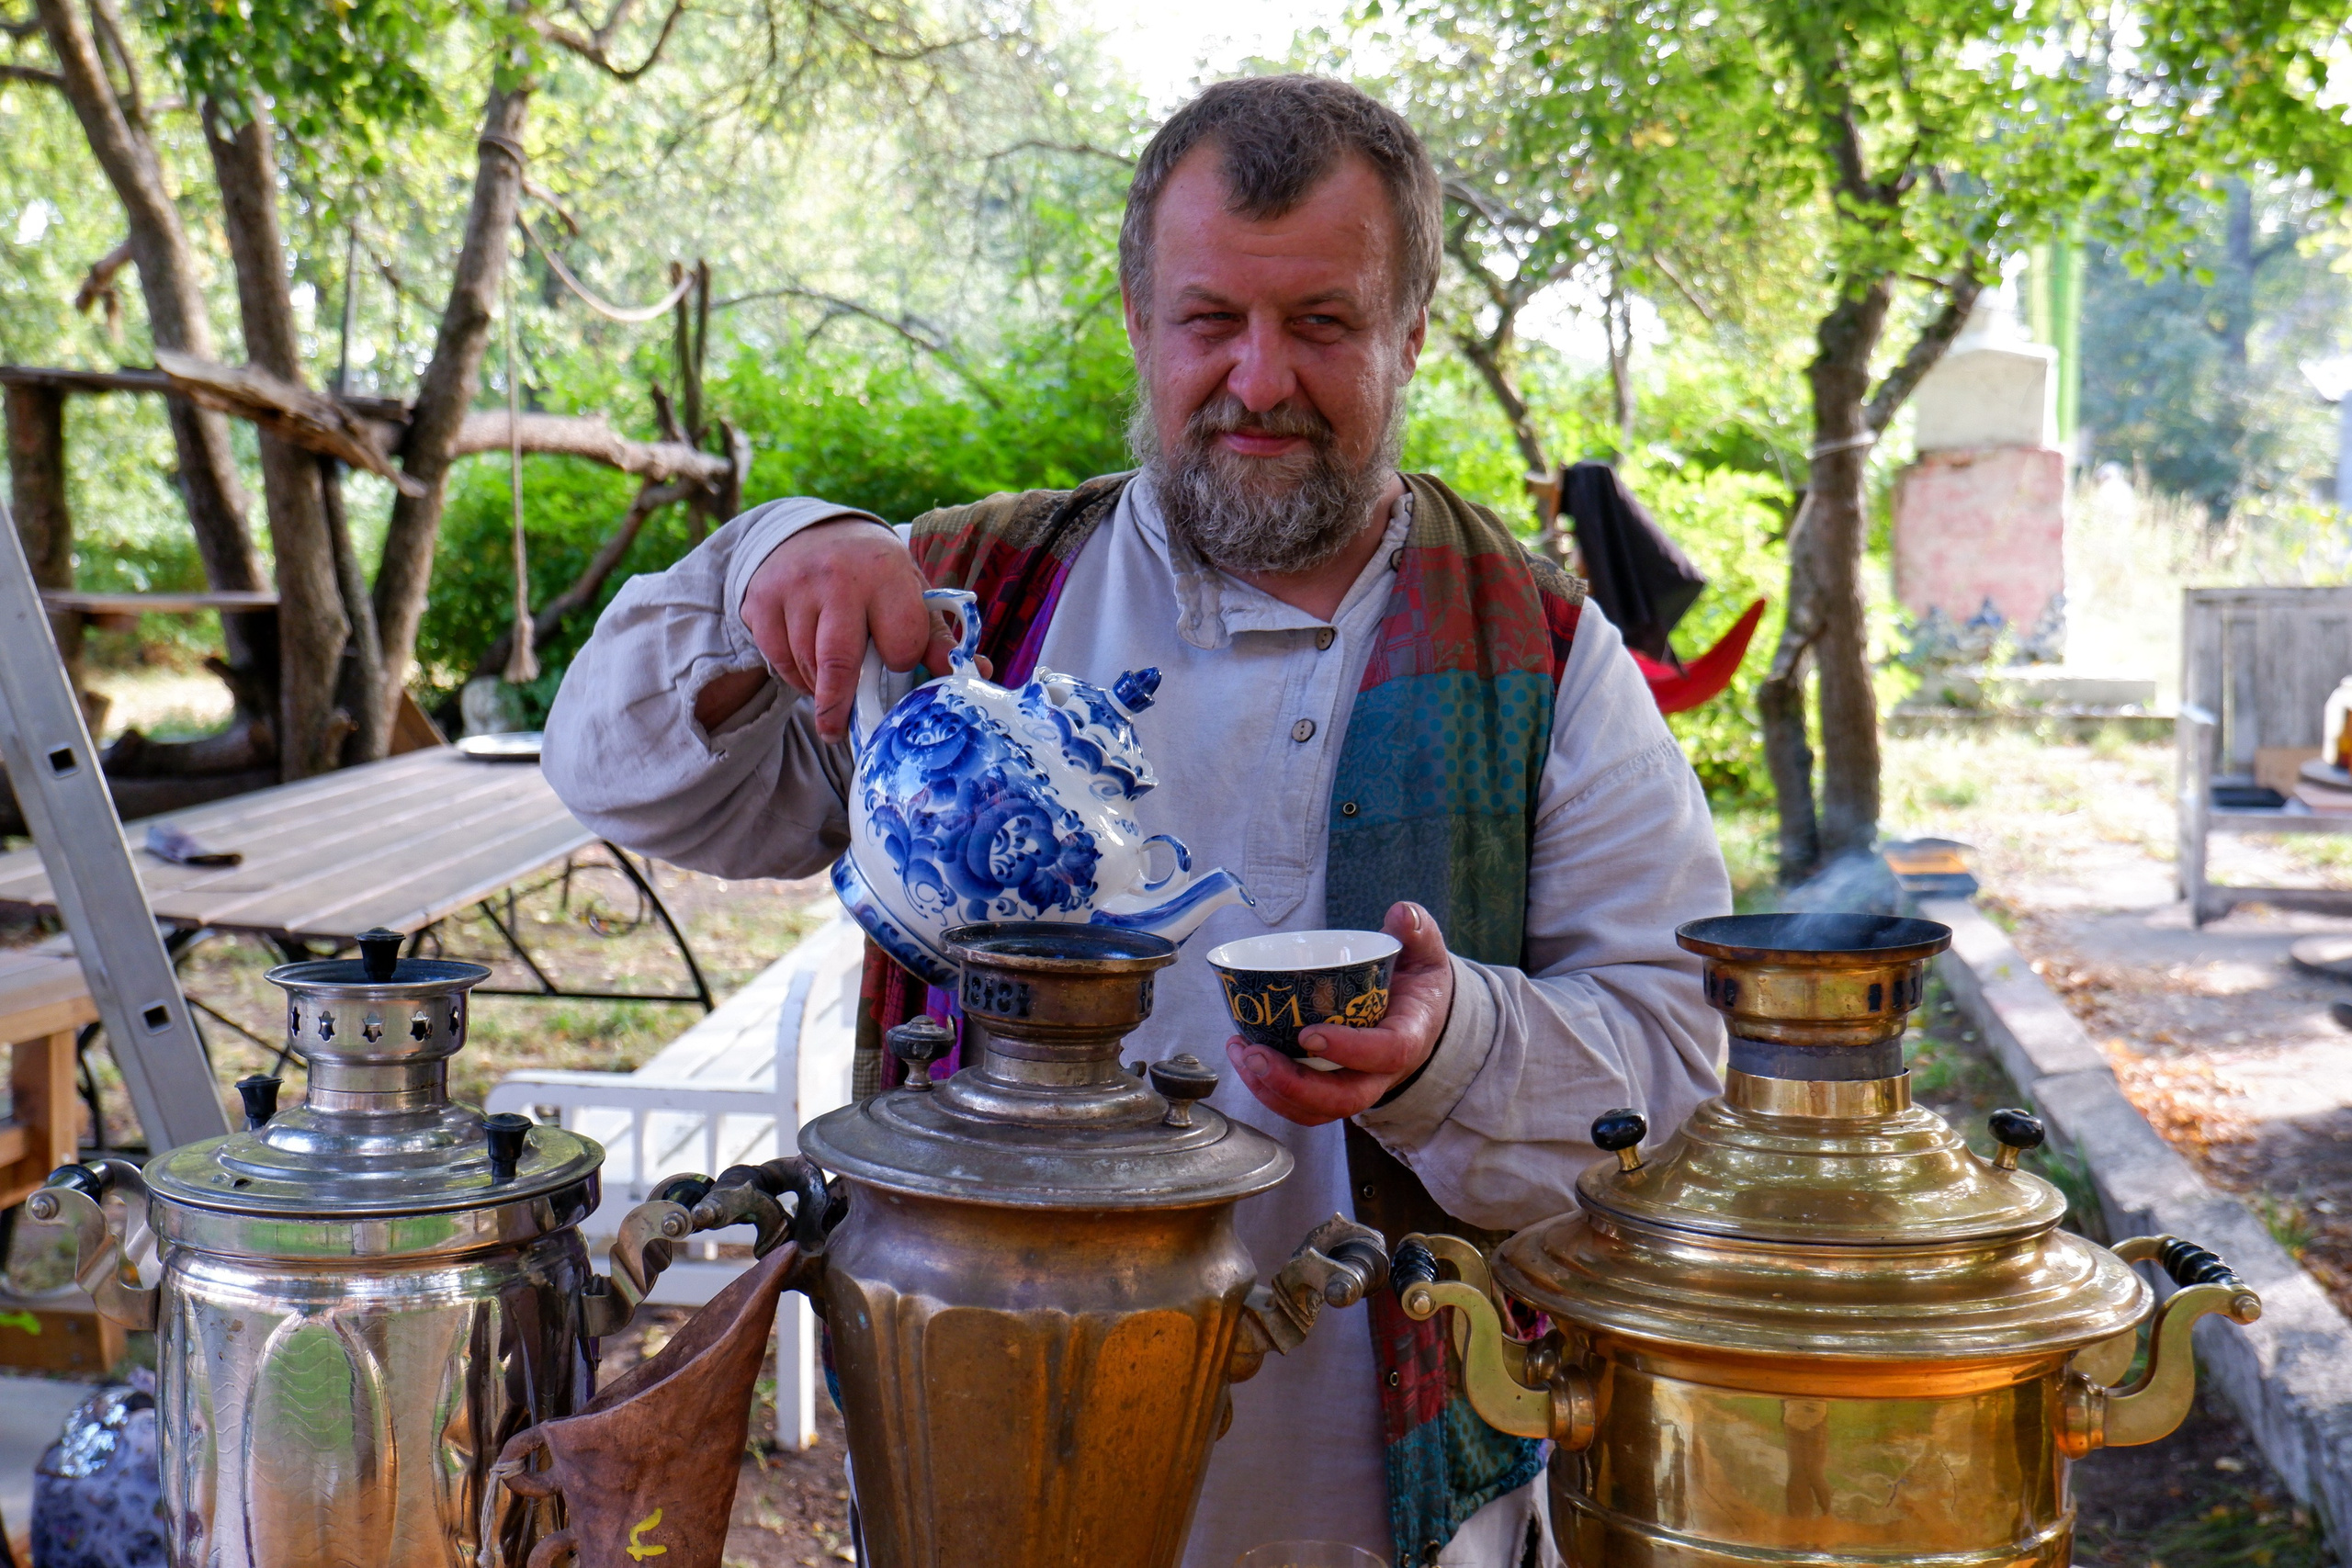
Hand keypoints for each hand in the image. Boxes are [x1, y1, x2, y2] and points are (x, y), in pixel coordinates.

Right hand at [709, 518, 981, 740]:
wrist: (811, 533)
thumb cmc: (872, 575)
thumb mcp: (909, 591)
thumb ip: (938, 635)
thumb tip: (979, 673)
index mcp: (885, 572)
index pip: (900, 639)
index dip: (901, 657)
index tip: (898, 659)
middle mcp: (836, 577)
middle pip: (840, 660)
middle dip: (840, 704)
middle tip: (839, 732)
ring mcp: (793, 588)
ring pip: (806, 665)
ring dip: (820, 688)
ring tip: (833, 684)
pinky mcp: (760, 602)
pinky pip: (777, 660)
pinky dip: (794, 675)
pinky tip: (807, 667)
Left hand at [1224, 902, 1454, 1125]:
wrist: (1419, 1014)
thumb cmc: (1417, 984)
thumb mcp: (1424, 953)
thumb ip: (1417, 930)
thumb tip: (1401, 914)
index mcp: (1409, 1037)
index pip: (1386, 1053)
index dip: (1349, 1050)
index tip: (1310, 1034)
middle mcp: (1382, 1073)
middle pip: (1344, 1098)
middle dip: (1294, 1084)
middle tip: (1256, 1054)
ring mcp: (1356, 1085)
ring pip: (1317, 1109)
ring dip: (1272, 1090)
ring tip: (1241, 1053)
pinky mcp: (1332, 1088)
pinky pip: (1302, 1106)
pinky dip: (1269, 1092)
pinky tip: (1244, 1059)